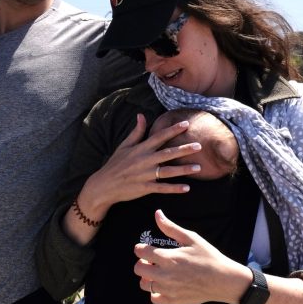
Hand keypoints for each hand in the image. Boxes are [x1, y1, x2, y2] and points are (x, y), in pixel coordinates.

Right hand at [79, 115, 202, 219]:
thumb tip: (141, 115)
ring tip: (198, 167)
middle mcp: (145, 160)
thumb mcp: (124, 146)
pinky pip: (162, 188)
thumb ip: (136, 132)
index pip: (159, 136)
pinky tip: (187, 188)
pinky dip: (174, 188)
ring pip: (168, 171)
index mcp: (140, 149)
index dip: (173, 130)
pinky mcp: (145, 188)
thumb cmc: (115, 164)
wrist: (104, 185)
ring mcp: (145, 175)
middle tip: (199, 145)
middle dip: (184, 149)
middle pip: (168, 153)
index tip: (186, 124)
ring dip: (183, 169)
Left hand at [133, 209, 248, 303]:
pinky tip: (164, 284)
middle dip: (142, 261)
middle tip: (152, 259)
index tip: (147, 247)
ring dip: (147, 277)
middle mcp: (165, 275)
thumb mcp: (191, 238)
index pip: (140, 251)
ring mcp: (168, 290)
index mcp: (168, 258)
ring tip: (157, 272)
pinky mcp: (173, 300)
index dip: (141, 247)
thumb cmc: (208, 256)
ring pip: (144, 284)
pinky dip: (155, 291)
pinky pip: (154, 298)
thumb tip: (157, 213)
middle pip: (138, 268)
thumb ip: (170, 227)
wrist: (223, 280)